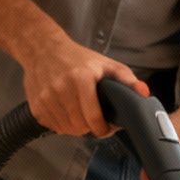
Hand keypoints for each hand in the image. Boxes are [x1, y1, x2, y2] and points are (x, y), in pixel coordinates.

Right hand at [19, 36, 145, 137]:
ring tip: (80, 114)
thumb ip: (126, 79)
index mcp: (81, 78)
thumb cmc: (77, 58)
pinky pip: (53, 127)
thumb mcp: (105, 64)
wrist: (42, 49)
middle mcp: (62, 88)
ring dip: (76, 127)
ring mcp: (46, 98)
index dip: (103, 129)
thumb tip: (144, 94)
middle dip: (90, 128)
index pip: (93, 118)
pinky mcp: (36, 105)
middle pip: (80, 127)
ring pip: (66, 129)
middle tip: (94, 120)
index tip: (106, 128)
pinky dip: (62, 125)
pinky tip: (66, 112)